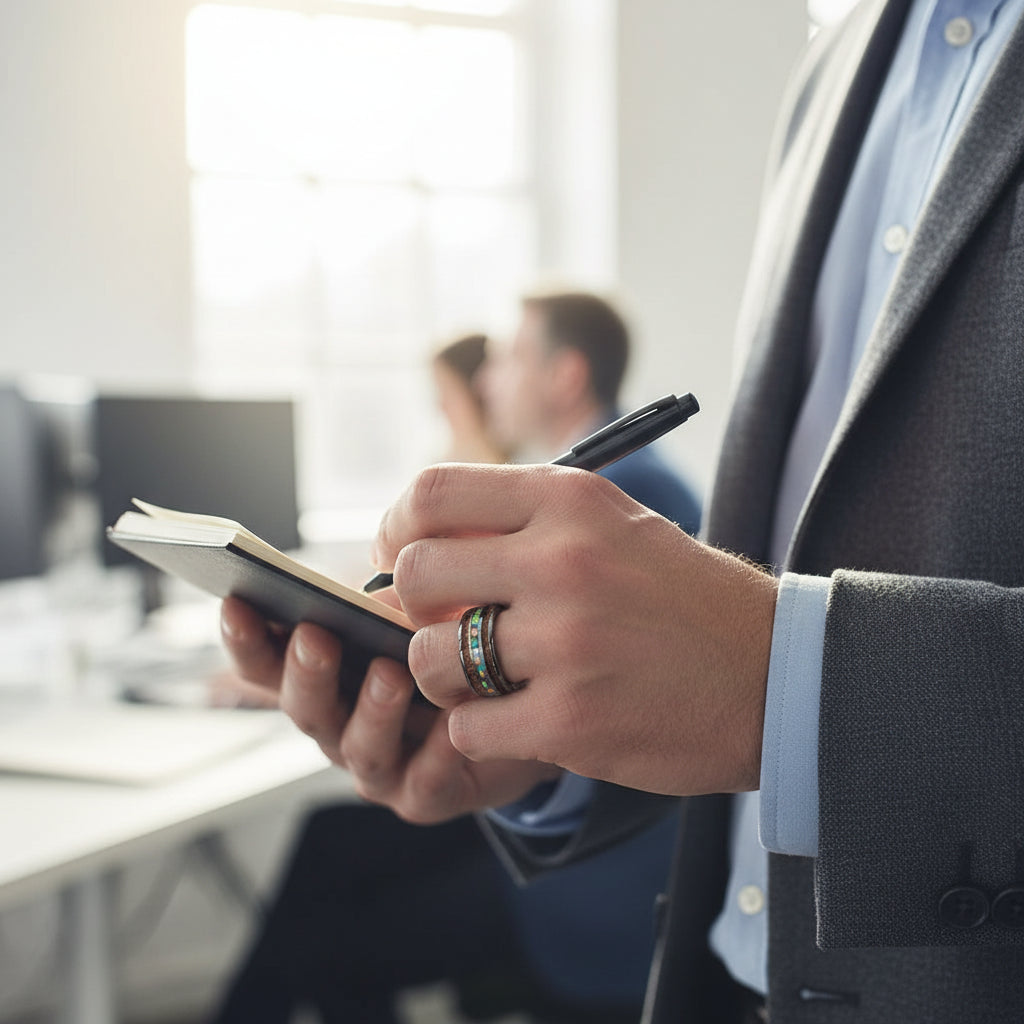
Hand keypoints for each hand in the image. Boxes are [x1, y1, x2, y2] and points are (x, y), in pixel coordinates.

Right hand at [219, 597, 558, 822]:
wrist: (508, 716)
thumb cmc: (447, 652)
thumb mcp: (419, 616)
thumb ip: (394, 604)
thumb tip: (385, 590)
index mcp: (322, 676)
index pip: (266, 661)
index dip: (246, 638)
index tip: (237, 602)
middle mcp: (337, 724)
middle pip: (305, 708)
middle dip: (305, 672)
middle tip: (314, 637)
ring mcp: (378, 765)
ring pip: (361, 748)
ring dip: (372, 711)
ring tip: (390, 674)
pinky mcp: (423, 796)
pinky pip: (425, 781)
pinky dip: (437, 754)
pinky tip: (452, 726)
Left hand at [374, 463, 778, 796]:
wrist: (774, 675)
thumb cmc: (683, 600)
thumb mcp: (614, 526)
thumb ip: (526, 522)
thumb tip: (424, 541)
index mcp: (570, 501)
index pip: (433, 493)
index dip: (398, 529)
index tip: (400, 557)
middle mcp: (563, 560)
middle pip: (418, 574)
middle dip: (414, 609)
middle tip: (440, 627)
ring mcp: (566, 642)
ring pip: (429, 658)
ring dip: (443, 678)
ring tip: (482, 681)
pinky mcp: (571, 719)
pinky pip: (467, 728)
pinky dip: (481, 731)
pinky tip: (520, 721)